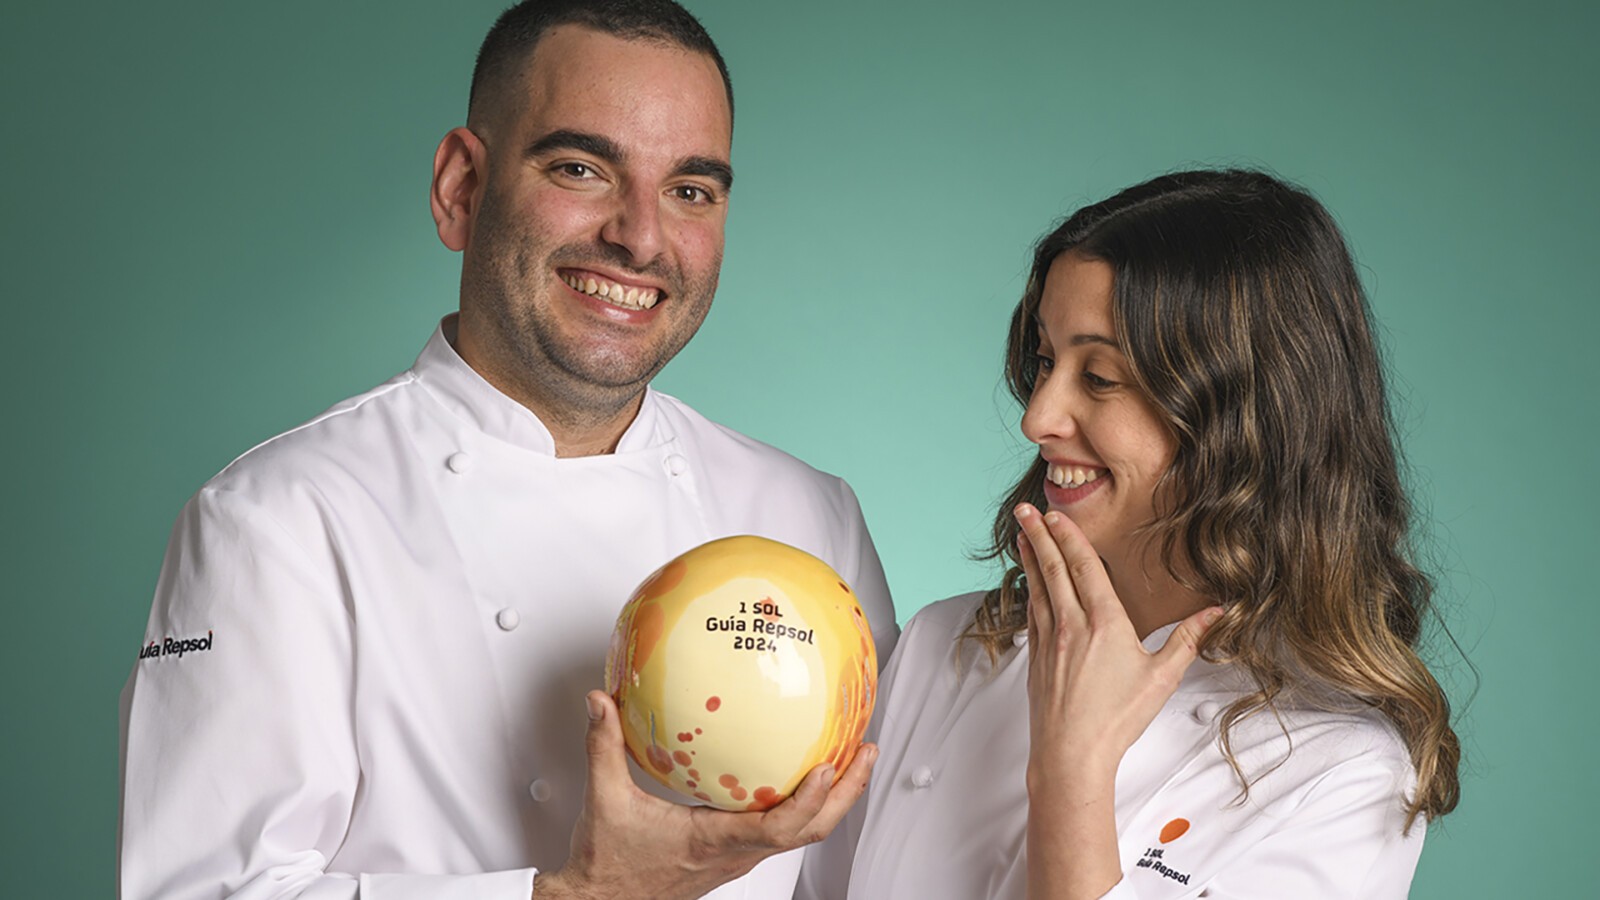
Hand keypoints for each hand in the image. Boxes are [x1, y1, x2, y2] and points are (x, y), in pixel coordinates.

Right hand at [534, 691, 877, 899]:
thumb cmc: (607, 866)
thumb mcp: (604, 801)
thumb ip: (603, 747)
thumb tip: (601, 701)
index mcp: (712, 840)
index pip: (776, 828)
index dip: (809, 801)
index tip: (830, 768)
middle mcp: (734, 852)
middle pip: (809, 830)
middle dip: (846, 794)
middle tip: (865, 751)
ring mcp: (737, 856)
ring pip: (800, 832)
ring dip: (832, 799)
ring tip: (850, 756)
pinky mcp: (732, 854)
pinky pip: (780, 828)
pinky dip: (802, 801)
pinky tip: (799, 771)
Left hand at [1015, 504, 1219, 899]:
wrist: (1071, 754)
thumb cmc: (1117, 720)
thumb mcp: (1162, 678)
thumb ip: (1188, 640)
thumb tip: (1216, 613)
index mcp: (1104, 623)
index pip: (1085, 567)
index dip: (1070, 538)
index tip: (1057, 515)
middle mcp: (1071, 625)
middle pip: (1054, 568)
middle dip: (1040, 535)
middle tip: (1027, 509)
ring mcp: (1048, 640)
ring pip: (1037, 587)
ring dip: (1030, 557)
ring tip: (1021, 533)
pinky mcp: (1035, 657)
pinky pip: (1031, 612)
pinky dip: (1028, 590)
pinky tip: (1028, 582)